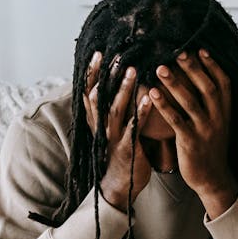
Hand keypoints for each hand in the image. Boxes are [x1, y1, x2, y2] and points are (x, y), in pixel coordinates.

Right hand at [83, 52, 153, 210]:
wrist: (120, 185)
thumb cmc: (119, 152)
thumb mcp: (110, 128)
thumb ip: (111, 108)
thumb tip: (115, 83)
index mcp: (96, 120)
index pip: (89, 91)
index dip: (91, 73)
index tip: (98, 53)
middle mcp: (101, 126)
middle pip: (99, 96)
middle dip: (107, 75)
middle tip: (117, 55)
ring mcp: (113, 137)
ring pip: (115, 109)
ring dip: (124, 88)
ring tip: (133, 70)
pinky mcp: (127, 148)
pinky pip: (133, 128)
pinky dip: (140, 113)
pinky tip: (148, 99)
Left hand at [148, 50, 237, 217]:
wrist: (213, 178)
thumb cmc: (212, 146)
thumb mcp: (220, 121)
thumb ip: (214, 101)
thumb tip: (202, 76)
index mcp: (226, 110)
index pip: (223, 82)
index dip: (213, 65)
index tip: (200, 49)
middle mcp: (219, 117)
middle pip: (207, 87)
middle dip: (193, 68)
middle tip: (179, 51)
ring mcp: (205, 130)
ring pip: (191, 102)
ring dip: (175, 83)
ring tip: (160, 67)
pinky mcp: (191, 142)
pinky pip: (176, 120)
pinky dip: (164, 105)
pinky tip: (152, 93)